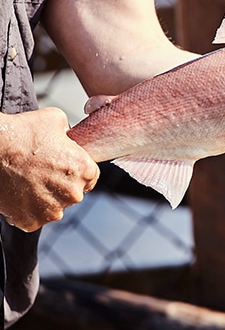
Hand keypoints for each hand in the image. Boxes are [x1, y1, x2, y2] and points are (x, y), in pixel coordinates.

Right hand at [0, 108, 99, 231]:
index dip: (75, 172)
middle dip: (59, 185)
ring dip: (43, 199)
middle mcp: (74, 194)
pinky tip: (18, 194)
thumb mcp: (56, 119)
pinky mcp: (31, 221)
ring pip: (53, 207)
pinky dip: (26, 209)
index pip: (89, 177)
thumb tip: (69, 135)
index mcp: (85, 171)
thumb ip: (70, 132)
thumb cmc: (21, 133)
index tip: (62, 168)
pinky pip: (33, 218)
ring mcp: (52, 211)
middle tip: (40, 173)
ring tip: (27, 181)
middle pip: (71, 193)